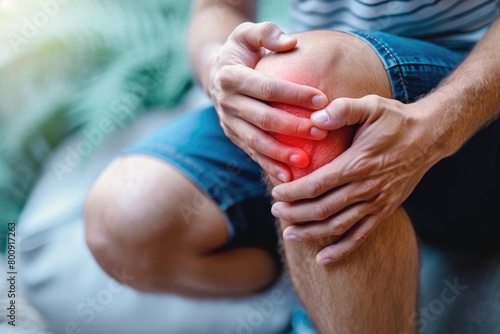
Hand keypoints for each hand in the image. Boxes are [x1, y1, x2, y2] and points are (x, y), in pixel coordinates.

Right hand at [207, 22, 328, 182]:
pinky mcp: (233, 136)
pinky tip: (287, 176)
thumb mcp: (246, 33)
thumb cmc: (240, 52)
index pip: (267, 88)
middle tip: (322, 132)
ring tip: (305, 162)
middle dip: (293, 128)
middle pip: (263, 119)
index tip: (322, 100)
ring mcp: (228, 122)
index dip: (294, 95)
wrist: (214, 73)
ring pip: (256, 142)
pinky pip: (252, 153)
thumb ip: (265, 33)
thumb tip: (290, 43)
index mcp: (231, 76)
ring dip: (280, 154)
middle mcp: (226, 102)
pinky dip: (269, 165)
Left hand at [271, 95, 445, 263]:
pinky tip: (322, 259)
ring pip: (338, 226)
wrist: (429, 137)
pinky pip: (360, 235)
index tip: (275, 193)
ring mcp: (376, 202)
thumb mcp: (370, 105)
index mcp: (358, 163)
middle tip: (276, 212)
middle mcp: (366, 187)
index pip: (317, 184)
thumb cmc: (395, 120)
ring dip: (311, 233)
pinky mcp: (384, 210)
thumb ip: (342, 110)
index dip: (293, 192)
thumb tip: (315, 118)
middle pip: (323, 208)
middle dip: (296, 213)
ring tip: (289, 235)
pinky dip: (341, 249)